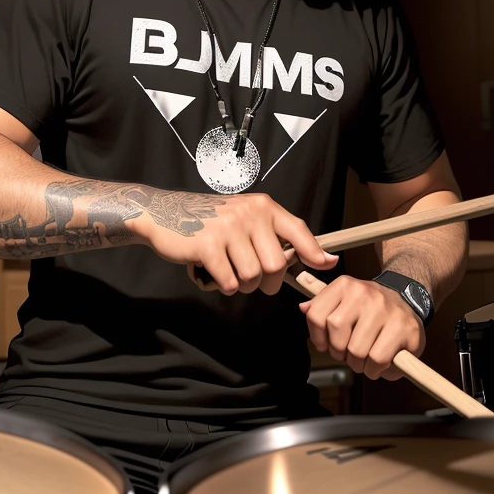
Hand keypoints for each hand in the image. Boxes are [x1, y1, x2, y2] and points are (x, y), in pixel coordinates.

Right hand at [131, 189, 337, 294]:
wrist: (164, 214)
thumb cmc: (210, 221)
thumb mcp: (245, 218)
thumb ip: (275, 235)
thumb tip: (320, 258)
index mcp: (263, 207)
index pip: (298, 231)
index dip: (315, 253)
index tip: (329, 266)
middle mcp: (249, 214)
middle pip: (276, 265)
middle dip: (269, 282)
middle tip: (255, 280)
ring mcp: (228, 229)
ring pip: (253, 277)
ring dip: (243, 285)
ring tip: (231, 272)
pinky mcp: (208, 245)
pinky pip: (229, 282)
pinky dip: (224, 286)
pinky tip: (216, 274)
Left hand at [299, 276, 425, 379]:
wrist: (408, 300)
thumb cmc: (370, 308)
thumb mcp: (344, 300)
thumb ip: (322, 306)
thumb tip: (303, 308)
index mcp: (345, 285)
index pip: (315, 316)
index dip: (318, 337)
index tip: (326, 344)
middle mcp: (364, 294)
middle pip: (337, 338)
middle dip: (340, 354)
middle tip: (349, 353)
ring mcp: (385, 310)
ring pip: (357, 351)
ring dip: (358, 364)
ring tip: (364, 359)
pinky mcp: (403, 327)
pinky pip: (377, 359)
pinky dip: (374, 369)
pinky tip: (377, 364)